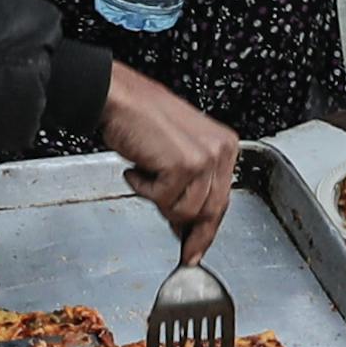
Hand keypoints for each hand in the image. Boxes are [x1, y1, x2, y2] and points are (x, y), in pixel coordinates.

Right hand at [99, 67, 238, 256]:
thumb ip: (192, 180)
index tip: (199, 247)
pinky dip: (144, 189)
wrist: (121, 98)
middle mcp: (220, 151)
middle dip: (192, 231)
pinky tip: (136, 169)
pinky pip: (164, 200)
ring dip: (160, 201)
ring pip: (187, 211)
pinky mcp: (183, 166)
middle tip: (184, 248)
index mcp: (224, 145)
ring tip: (145, 176)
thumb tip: (188, 220)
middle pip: (211, 210)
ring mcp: (203, 158)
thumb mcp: (180, 147)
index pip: (222, 199)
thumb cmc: (142, 117)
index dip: (209, 228)